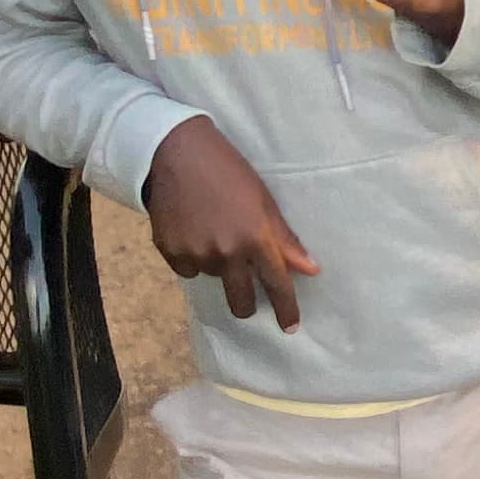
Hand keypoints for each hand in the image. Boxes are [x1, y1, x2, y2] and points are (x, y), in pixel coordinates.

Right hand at [145, 113, 320, 327]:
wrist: (175, 150)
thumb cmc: (228, 170)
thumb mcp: (263, 200)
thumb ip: (284, 239)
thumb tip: (310, 269)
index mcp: (255, 238)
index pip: (276, 285)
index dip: (286, 309)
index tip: (290, 327)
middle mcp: (226, 252)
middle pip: (241, 301)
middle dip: (247, 302)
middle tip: (244, 285)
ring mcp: (195, 254)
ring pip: (213, 277)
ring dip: (217, 263)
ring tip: (212, 227)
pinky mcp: (169, 251)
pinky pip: (187, 268)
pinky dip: (192, 255)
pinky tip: (191, 227)